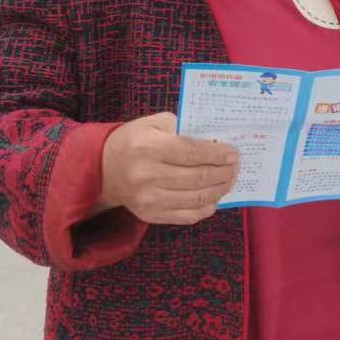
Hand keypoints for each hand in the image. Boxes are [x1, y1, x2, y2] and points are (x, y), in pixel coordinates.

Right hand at [99, 112, 239, 224]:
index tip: (233, 154)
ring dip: (219, 190)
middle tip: (235, 168)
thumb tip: (214, 139)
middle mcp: (147, 175)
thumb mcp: (154, 123)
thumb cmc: (134, 140)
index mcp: (149, 147)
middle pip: (197, 178)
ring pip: (195, 199)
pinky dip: (205, 209)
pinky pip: (186, 216)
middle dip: (223, 173)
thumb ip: (183, 126)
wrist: (103, 169)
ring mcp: (148, 199)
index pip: (192, 153)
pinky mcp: (150, 215)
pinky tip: (214, 198)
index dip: (217, 155)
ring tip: (229, 181)